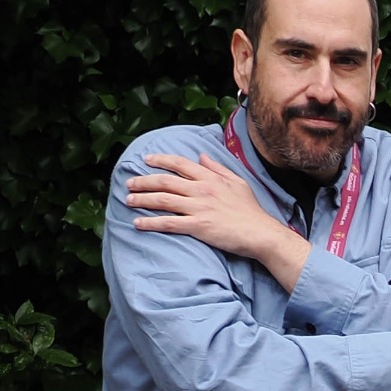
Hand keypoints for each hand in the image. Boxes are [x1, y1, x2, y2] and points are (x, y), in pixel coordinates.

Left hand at [128, 151, 309, 289]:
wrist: (261, 233)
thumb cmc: (252, 211)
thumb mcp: (238, 182)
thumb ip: (218, 168)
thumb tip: (202, 156)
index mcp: (211, 178)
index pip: (180, 164)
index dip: (160, 160)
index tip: (146, 160)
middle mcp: (202, 190)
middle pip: (165, 181)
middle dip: (143, 181)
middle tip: (130, 183)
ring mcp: (199, 208)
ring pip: (163, 200)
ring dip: (142, 199)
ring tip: (128, 200)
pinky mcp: (198, 226)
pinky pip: (168, 223)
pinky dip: (151, 222)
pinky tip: (138, 223)